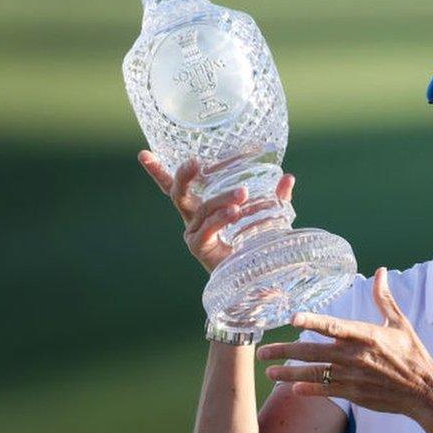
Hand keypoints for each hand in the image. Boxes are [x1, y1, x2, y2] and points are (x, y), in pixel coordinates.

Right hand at [137, 150, 295, 272]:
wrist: (257, 279)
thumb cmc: (257, 244)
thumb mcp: (269, 217)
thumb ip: (277, 198)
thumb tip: (288, 177)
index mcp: (202, 208)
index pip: (176, 187)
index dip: (159, 172)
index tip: (143, 153)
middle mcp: (193, 220)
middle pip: (178, 194)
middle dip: (182, 176)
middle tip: (195, 162)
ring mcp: (194, 234)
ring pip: (202, 209)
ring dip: (222, 199)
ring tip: (242, 194)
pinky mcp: (200, 248)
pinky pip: (207, 229)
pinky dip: (221, 218)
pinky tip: (234, 212)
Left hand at [257, 268, 432, 420]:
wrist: (423, 391)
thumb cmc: (412, 354)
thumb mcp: (399, 323)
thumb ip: (384, 299)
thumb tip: (380, 272)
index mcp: (366, 334)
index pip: (333, 326)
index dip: (312, 321)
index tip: (292, 318)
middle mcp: (355, 356)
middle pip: (313, 352)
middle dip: (285, 351)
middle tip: (262, 351)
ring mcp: (353, 377)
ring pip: (314, 374)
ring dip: (289, 373)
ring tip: (270, 371)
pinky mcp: (354, 394)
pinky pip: (326, 391)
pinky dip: (308, 390)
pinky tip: (293, 389)